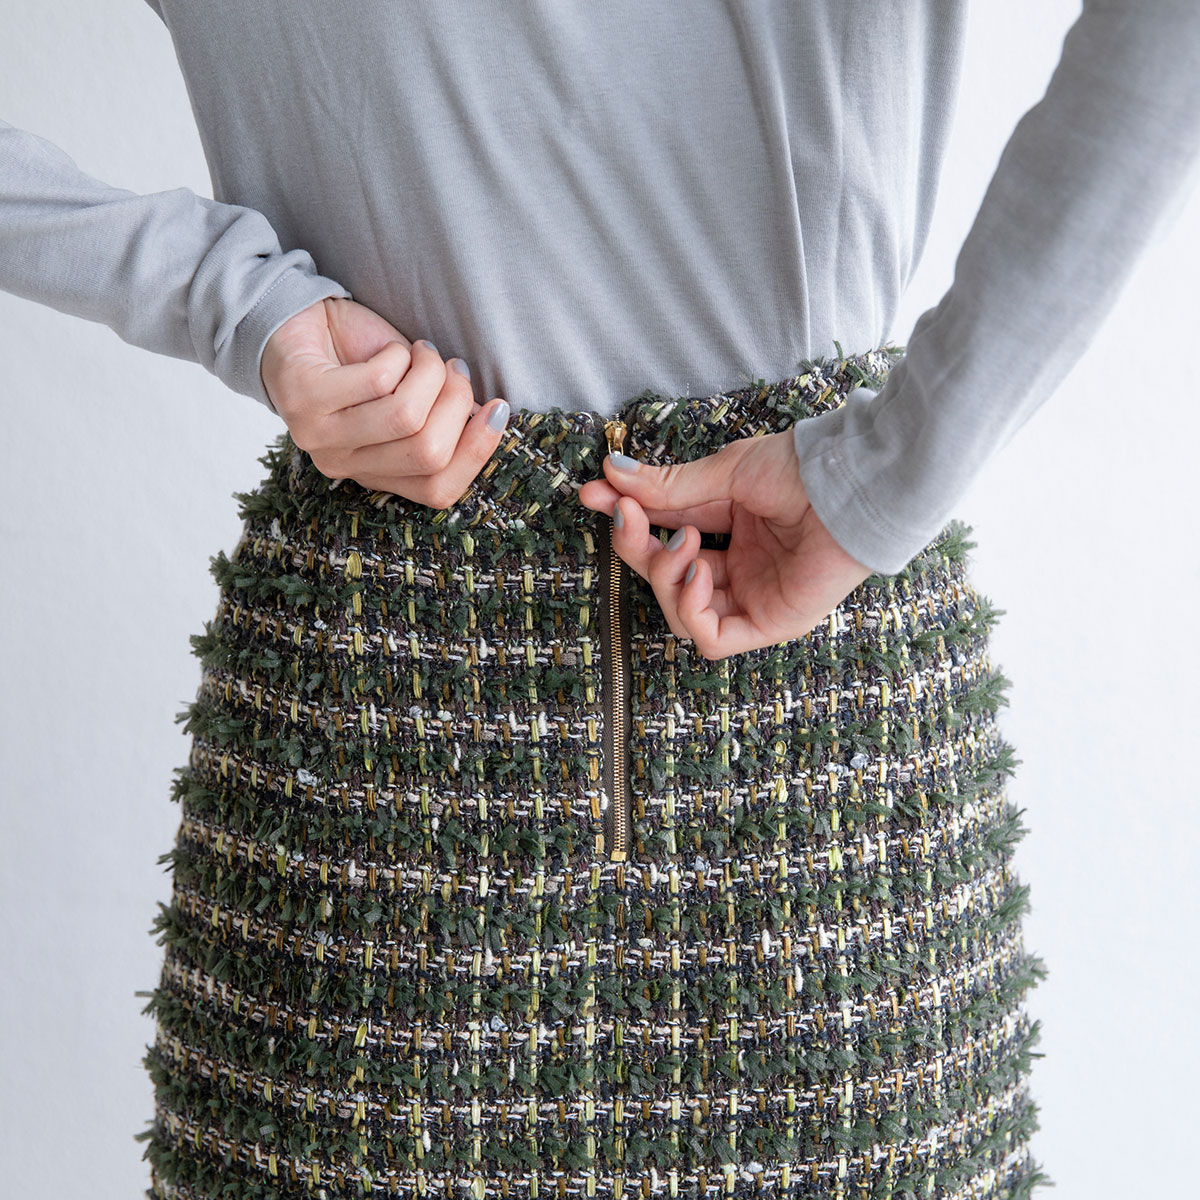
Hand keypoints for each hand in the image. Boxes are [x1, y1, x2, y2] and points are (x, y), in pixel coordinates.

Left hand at [260, 295, 509, 508]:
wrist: (297, 320)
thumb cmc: (361, 360)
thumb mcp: (409, 396)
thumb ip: (440, 417)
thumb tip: (492, 418)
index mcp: (375, 475)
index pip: (437, 490)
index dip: (477, 452)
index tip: (498, 409)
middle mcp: (345, 466)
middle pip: (428, 452)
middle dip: (455, 401)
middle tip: (452, 368)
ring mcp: (320, 436)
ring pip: (405, 416)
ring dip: (428, 373)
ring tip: (422, 352)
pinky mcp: (304, 399)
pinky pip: (377, 381)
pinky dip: (397, 356)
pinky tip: (390, 349)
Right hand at [576, 430, 873, 659]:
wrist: (851, 483)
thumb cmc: (801, 470)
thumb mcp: (724, 474)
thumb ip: (668, 488)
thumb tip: (609, 476)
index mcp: (732, 532)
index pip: (664, 537)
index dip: (628, 522)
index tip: (594, 496)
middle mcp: (741, 570)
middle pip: (666, 580)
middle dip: (640, 551)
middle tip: (629, 518)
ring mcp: (755, 598)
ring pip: (682, 614)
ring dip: (667, 580)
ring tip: (684, 545)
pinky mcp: (772, 623)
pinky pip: (713, 639)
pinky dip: (692, 611)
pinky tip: (698, 574)